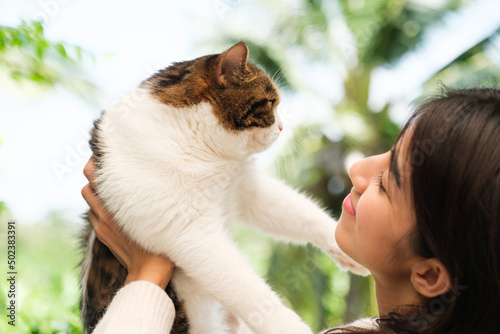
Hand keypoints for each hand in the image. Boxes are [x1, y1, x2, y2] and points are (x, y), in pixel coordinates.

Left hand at [81, 156, 173, 289]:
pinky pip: (94, 214)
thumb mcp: (158, 212)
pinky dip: (100, 207)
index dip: (95, 161)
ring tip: (113, 187)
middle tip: (110, 168)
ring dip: (96, 191)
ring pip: (89, 198)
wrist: (148, 272)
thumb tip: (144, 175)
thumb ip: (147, 193)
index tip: (107, 152)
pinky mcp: (102, 234)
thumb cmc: (160, 240)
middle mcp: (104, 212)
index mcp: (116, 203)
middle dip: (95, 174)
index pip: (93, 173)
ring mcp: (101, 224)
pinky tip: (116, 207)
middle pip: (88, 183)